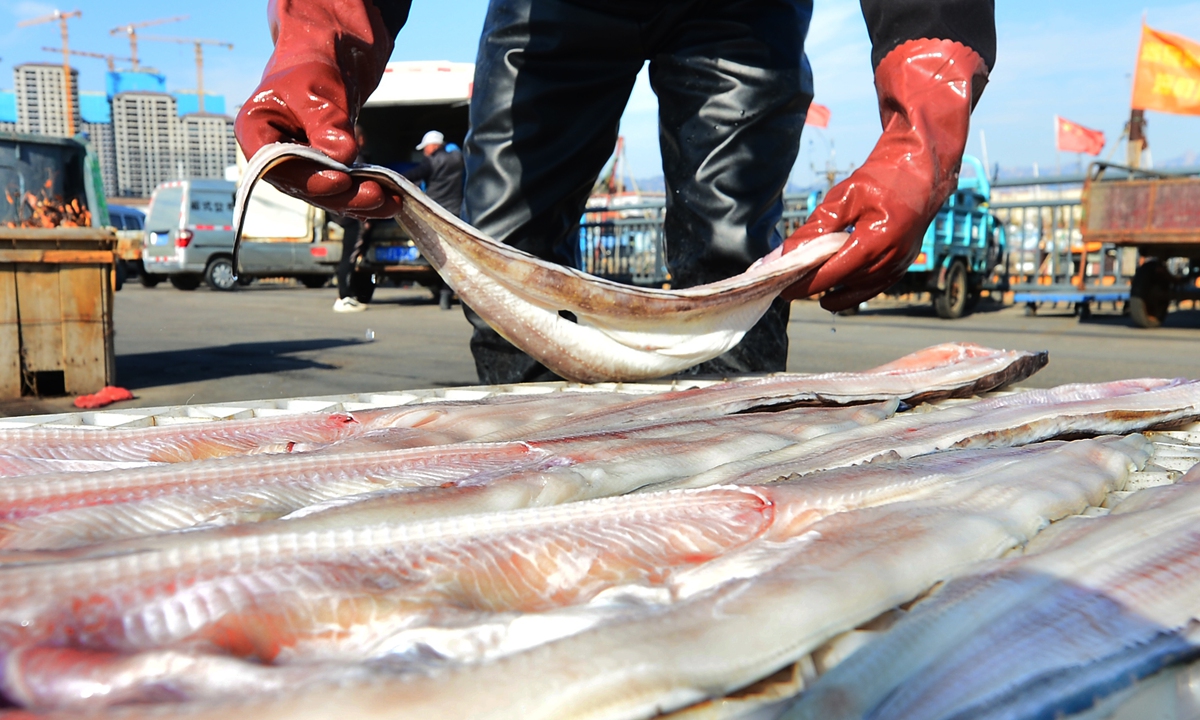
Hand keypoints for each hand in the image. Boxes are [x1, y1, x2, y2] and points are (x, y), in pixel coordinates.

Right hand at [235, 0, 400, 217]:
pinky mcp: (322, 171)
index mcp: (256, 131)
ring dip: (359, 201)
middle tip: (375, 194)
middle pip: (305, 186)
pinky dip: (365, 196)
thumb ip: (326, 123)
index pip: (275, 165)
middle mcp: (274, 155)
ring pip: (326, 194)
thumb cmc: (312, 66)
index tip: (340, 180)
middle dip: (342, 194)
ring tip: (391, 201)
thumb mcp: (316, 88)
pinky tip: (391, 201)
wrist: (327, 59)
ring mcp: (298, 167)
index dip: (307, 179)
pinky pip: (342, 189)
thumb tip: (342, 155)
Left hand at [782, 39, 988, 310]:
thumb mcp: (843, 197)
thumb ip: (815, 228)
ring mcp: (900, 265)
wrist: (922, 169)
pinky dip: (851, 293)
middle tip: (786, 287)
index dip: (804, 284)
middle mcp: (891, 259)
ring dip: (831, 292)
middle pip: (843, 284)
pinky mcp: (902, 265)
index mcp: (876, 241)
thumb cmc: (882, 177)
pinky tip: (830, 295)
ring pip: (858, 291)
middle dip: (813, 288)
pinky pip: (873, 288)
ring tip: (804, 290)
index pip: (832, 274)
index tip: (781, 289)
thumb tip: (785, 254)